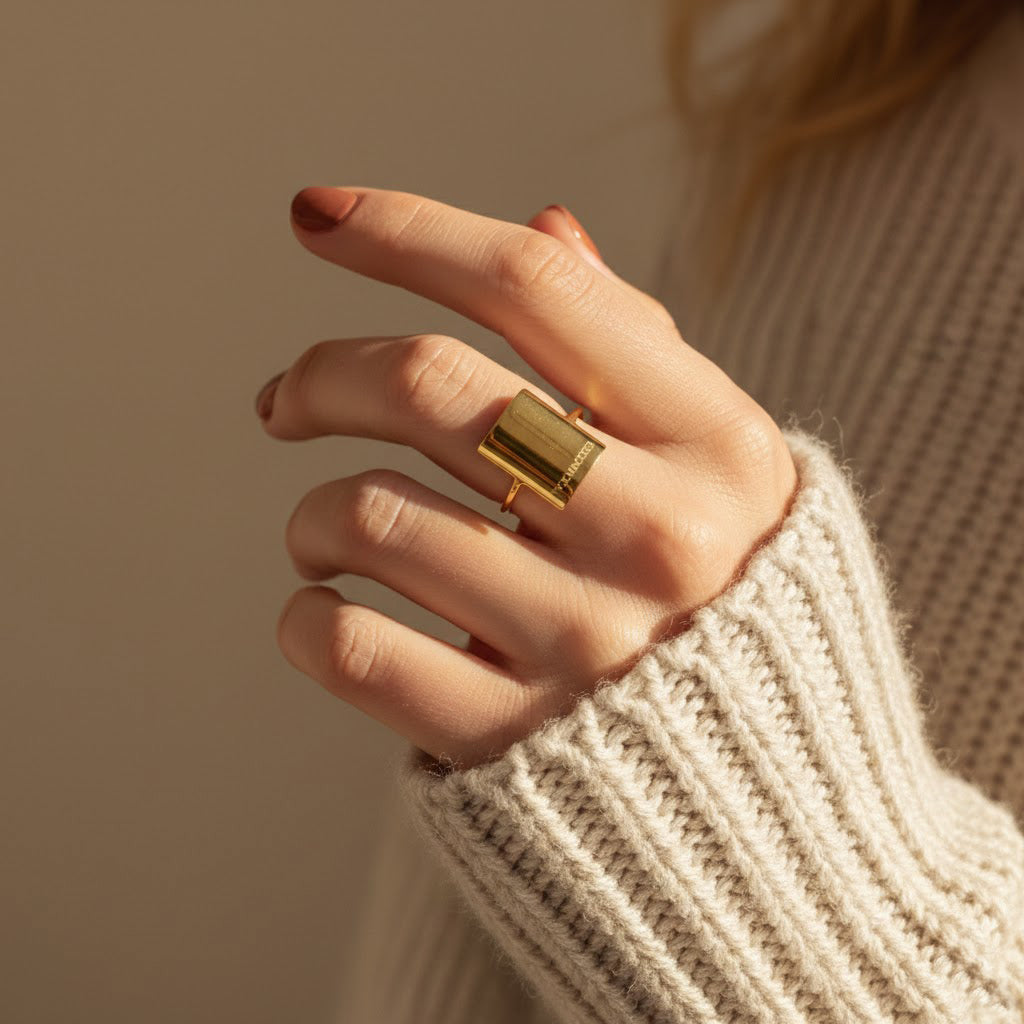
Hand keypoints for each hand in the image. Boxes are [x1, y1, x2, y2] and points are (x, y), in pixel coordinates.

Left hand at [256, 186, 797, 769]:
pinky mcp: (515, 739)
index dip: (406, 230)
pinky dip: (305, 619)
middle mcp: (659, 533)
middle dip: (323, 373)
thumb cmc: (725, 597)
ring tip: (320, 533)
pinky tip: (323, 610)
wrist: (764, 794)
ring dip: (312, 511)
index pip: (534, 286)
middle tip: (284, 399)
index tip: (315, 215)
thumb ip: (634, 346)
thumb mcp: (720, 463)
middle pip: (430, 386)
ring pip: (372, 516)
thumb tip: (544, 225)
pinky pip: (353, 649)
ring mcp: (586, 644)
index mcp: (717, 441)